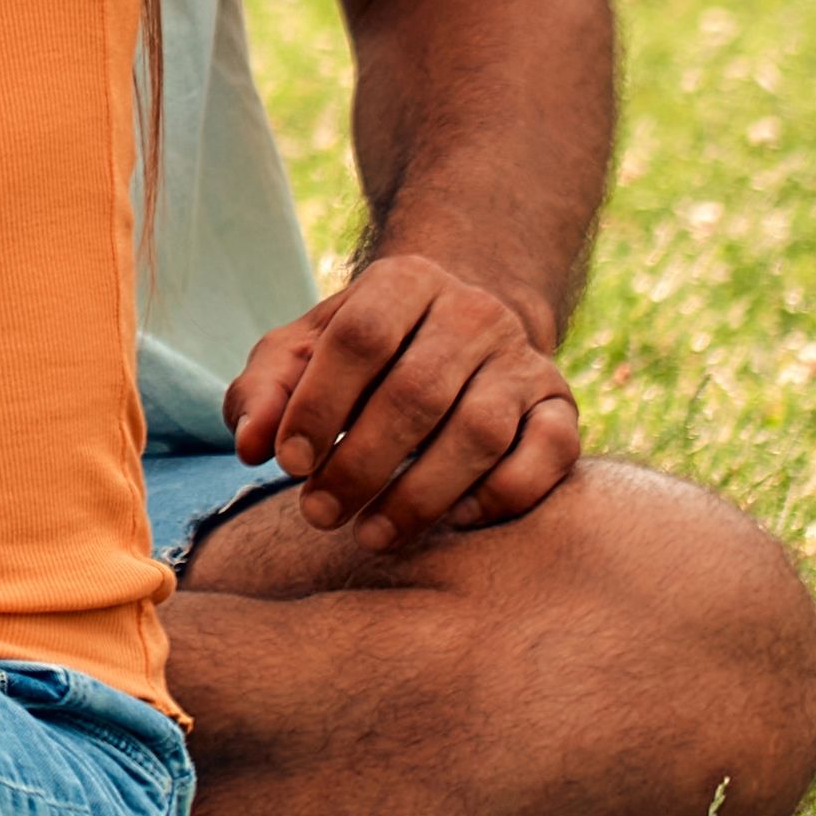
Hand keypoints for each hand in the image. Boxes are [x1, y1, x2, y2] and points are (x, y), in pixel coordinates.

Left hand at [221, 246, 588, 544]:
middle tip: (319, 513)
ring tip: (371, 533)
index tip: (288, 464)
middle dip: (360, 464)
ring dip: (421, 494)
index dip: (319, 405)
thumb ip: (264, 391)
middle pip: (418, 392)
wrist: (457, 334)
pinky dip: (501, 495)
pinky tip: (455, 521)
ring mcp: (525, 360)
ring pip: (481, 431)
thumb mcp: (302, 353)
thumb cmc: (362, 354)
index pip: (361, 337)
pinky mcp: (562, 407)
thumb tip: (253, 444)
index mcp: (405, 281)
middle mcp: (474, 312)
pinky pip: (548, 457)